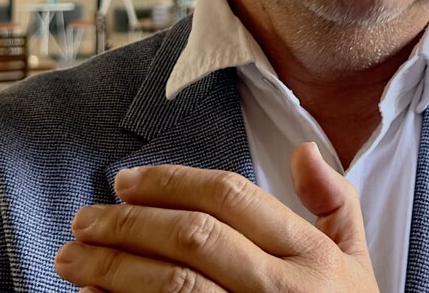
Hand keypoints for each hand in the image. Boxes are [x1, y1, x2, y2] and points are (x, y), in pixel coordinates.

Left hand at [55, 142, 377, 292]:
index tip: (125, 182)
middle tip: (83, 219)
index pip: (230, 196)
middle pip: (192, 237)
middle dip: (128, 222)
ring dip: (112, 268)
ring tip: (72, 258)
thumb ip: (335, 202)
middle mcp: (282, 288)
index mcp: (311, 255)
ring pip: (171, 286)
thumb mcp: (356, 260)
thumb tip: (304, 150)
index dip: (170, 182)